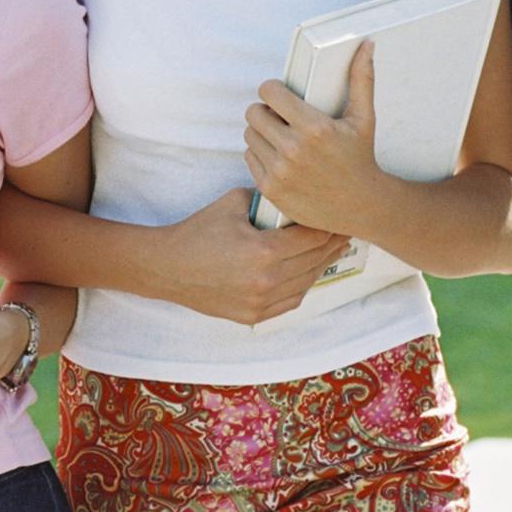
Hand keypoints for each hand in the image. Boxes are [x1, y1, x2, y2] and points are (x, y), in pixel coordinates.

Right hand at [141, 188, 353, 323]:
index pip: (311, 238)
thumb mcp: (232, 202)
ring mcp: (261, 302)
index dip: (328, 227)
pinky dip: (303, 286)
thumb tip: (290, 195)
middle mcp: (267, 280)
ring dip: (320, 267)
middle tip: (343, 233)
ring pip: (306, 283)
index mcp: (264, 250)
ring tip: (330, 252)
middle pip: (314, 261)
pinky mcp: (253, 315)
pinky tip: (308, 273)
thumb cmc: (198, 231)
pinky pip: (290, 301)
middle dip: (331, 245)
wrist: (167, 267)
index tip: (337, 218)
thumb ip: (265, 198)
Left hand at [243, 43, 385, 240]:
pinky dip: (259, 154)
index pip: (269, 92)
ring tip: (279, 134)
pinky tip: (278, 155)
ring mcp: (279, 171)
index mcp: (314, 128)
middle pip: (253, 112)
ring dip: (260, 132)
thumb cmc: (360, 157)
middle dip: (264, 110)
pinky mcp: (270, 189)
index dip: (272, 89)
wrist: (360, 205)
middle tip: (278, 115)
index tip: (278, 93)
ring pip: (249, 135)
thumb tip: (366, 44)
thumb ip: (362, 78)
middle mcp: (293, 150)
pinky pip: (249, 157)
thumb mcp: (364, 118)